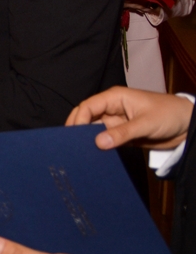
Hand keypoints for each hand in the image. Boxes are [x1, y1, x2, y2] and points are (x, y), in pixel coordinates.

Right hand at [66, 86, 191, 150]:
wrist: (188, 126)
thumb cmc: (169, 114)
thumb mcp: (145, 123)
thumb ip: (122, 133)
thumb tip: (97, 143)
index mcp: (115, 98)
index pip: (88, 106)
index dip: (78, 119)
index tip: (74, 135)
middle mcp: (112, 109)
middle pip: (86, 117)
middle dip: (77, 129)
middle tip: (70, 144)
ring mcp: (116, 122)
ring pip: (94, 130)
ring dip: (88, 140)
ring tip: (80, 152)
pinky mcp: (121, 135)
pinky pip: (105, 140)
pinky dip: (99, 147)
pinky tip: (93, 155)